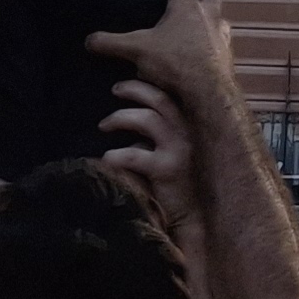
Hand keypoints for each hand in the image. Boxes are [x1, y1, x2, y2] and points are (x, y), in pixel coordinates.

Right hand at [87, 0, 234, 109]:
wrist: (208, 93)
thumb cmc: (174, 63)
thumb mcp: (137, 51)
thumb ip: (112, 43)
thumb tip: (88, 40)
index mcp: (187, 6)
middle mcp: (209, 14)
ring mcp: (221, 33)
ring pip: (220, 12)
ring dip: (212, 7)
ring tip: (202, 10)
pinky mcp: (227, 52)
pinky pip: (222, 35)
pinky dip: (214, 32)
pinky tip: (207, 41)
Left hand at [95, 74, 199, 233]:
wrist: (194, 216)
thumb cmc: (182, 183)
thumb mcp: (179, 151)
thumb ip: (165, 134)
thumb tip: (137, 118)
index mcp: (192, 125)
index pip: (172, 94)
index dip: (150, 84)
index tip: (132, 81)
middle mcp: (188, 133)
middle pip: (160, 98)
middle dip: (134, 89)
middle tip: (115, 90)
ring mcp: (178, 150)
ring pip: (146, 119)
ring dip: (120, 118)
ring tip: (104, 125)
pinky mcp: (166, 170)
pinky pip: (133, 155)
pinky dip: (115, 155)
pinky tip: (106, 159)